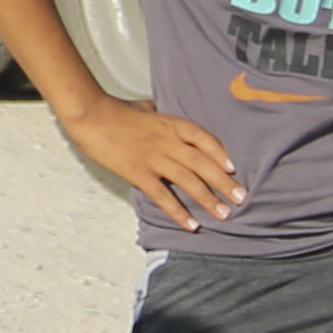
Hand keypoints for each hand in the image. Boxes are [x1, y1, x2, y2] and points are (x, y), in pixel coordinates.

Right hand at [60, 97, 244, 228]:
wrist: (90, 116)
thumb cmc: (116, 111)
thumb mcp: (146, 107)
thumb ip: (162, 116)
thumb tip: (167, 115)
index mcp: (171, 124)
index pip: (204, 138)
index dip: (221, 154)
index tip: (234, 168)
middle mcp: (168, 142)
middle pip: (202, 163)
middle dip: (224, 182)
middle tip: (241, 198)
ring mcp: (154, 158)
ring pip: (188, 181)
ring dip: (208, 199)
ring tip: (224, 214)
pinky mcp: (138, 173)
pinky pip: (163, 195)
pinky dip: (178, 211)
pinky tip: (190, 224)